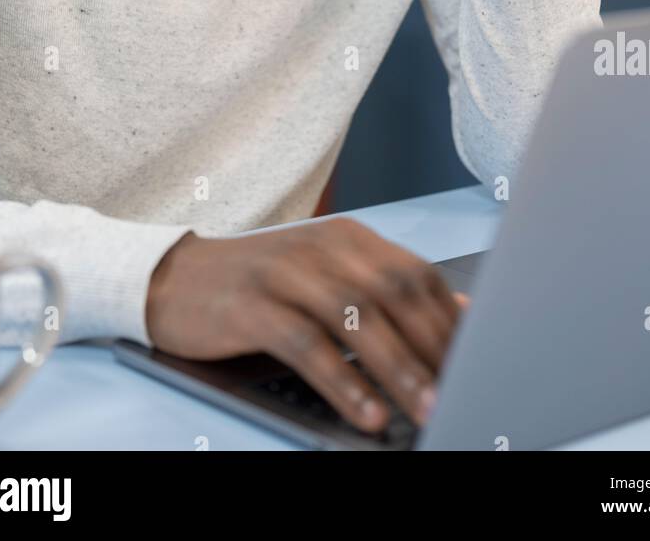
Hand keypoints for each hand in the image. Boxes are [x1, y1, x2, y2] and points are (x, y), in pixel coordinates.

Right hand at [145, 218, 465, 433]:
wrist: (171, 278)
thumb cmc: (260, 286)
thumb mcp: (326, 279)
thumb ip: (386, 291)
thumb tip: (459, 314)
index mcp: (348, 237)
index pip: (416, 272)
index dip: (449, 318)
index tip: (478, 360)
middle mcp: (321, 246)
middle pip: (393, 292)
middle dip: (432, 346)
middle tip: (461, 391)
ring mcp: (285, 272)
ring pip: (356, 317)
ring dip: (397, 368)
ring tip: (426, 409)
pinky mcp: (251, 304)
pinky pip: (307, 345)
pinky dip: (342, 382)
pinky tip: (366, 412)